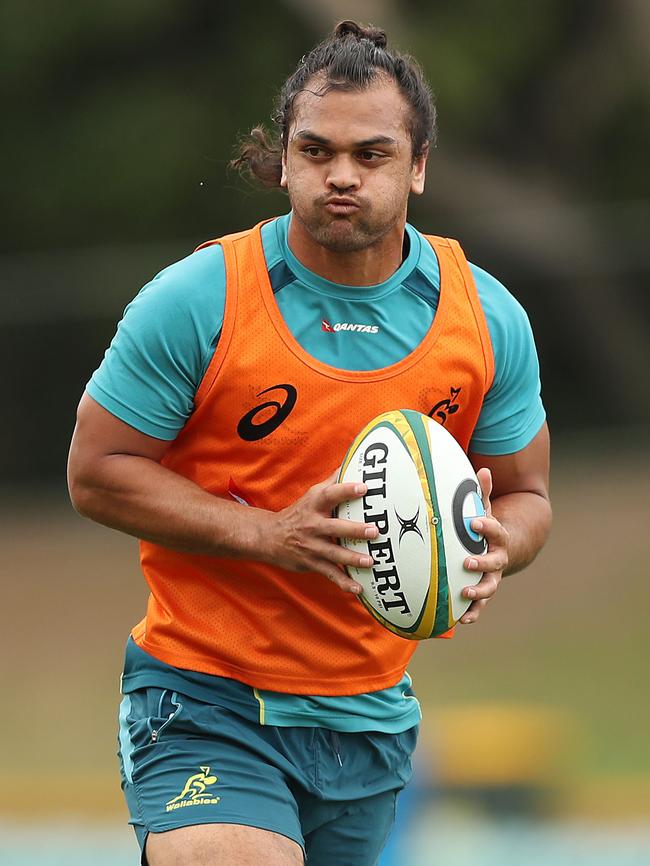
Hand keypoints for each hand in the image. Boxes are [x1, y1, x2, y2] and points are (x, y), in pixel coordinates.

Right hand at [264, 470, 378, 593]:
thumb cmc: (299, 513)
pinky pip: (330, 574)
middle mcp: (312, 525)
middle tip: (374, 531)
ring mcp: (312, 546)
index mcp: (315, 505)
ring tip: (371, 562)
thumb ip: (333, 481)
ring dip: (352, 559)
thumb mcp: (312, 494)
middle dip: (354, 530)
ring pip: (334, 554)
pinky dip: (344, 583)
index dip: (347, 490)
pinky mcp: (312, 563)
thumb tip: (353, 461)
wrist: (269, 537)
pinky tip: (359, 588)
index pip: (331, 495)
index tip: (364, 488)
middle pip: (335, 528)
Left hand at [460, 468, 508, 623]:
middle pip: (494, 563)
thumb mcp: (484, 508)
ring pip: (489, 587)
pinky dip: (472, 613)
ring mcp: (493, 577)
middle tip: (467, 563)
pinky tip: (461, 621)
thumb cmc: (485, 527)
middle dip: (482, 563)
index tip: (474, 522)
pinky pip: (480, 605)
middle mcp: (498, 559)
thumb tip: (481, 468)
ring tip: (465, 594)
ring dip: (478, 592)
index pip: (495, 531)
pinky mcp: (484, 591)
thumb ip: (482, 492)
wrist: (506, 549)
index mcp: (497, 538)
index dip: (486, 527)